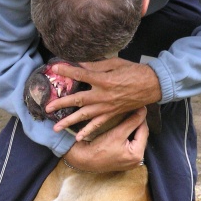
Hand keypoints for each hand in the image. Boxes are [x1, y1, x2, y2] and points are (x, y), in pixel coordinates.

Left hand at [45, 57, 161, 140]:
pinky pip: (98, 124)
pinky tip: (79, 137)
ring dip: (69, 122)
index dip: (67, 71)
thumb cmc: (135, 71)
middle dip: (61, 104)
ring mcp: (107, 107)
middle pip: (78, 100)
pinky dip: (88, 131)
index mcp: (104, 80)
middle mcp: (103, 95)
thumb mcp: (115, 63)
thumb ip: (96, 65)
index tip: (54, 68)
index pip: (81, 75)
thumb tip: (80, 65)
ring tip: (56, 128)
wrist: (153, 85)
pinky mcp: (113, 114)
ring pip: (85, 115)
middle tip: (47, 109)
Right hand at [63, 107, 147, 172]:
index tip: (138, 106)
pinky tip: (124, 129)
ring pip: (136, 140)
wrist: (85, 159)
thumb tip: (143, 110)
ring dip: (133, 129)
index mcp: (137, 155)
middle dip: (137, 124)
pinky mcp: (126, 162)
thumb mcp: (117, 132)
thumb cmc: (99, 146)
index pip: (144, 131)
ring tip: (129, 118)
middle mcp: (138, 161)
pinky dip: (129, 137)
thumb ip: (132, 121)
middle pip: (141, 136)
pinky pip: (131, 146)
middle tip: (133, 111)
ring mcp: (132, 163)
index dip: (141, 117)